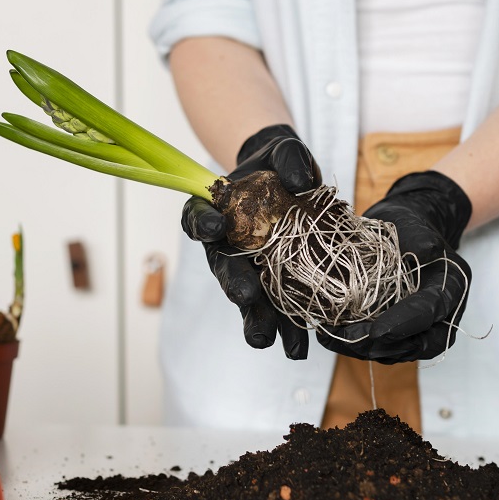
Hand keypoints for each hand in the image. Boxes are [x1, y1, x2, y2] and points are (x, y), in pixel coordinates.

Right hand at [181, 125, 319, 358]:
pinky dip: (288, 329)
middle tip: (245, 297)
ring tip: (266, 340)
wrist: (294, 182)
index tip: (215, 228)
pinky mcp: (273, 287)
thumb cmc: (279, 164)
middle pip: (223, 268)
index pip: (198, 217)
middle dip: (235, 284)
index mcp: (214, 211)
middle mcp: (225, 247)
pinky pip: (277, 310)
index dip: (203, 223)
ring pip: (247, 298)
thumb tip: (300, 182)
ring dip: (257, 320)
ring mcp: (248, 270)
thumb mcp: (285, 152)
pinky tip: (299, 347)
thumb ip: (289, 159)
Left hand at [317, 171, 472, 362]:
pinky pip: (382, 347)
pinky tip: (332, 336)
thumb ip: (422, 240)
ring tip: (333, 338)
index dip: (404, 324)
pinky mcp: (399, 332)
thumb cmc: (410, 229)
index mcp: (451, 289)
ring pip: (397, 351)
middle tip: (347, 338)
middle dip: (380, 345)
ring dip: (364, 349)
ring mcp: (420, 329)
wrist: (404, 233)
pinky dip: (358, 346)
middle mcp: (441, 316)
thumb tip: (426, 252)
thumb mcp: (416, 227)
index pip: (430, 313)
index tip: (377, 330)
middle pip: (418, 345)